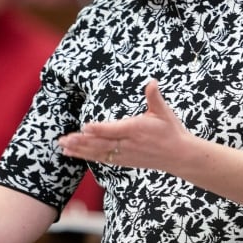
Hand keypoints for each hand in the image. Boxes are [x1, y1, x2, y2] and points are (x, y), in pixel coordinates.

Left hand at [58, 79, 191, 172]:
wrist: (179, 156)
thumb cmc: (170, 131)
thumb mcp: (164, 112)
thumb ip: (154, 97)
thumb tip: (152, 82)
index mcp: (136, 130)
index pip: (114, 130)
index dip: (99, 129)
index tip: (85, 126)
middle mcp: (128, 144)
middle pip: (101, 144)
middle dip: (81, 142)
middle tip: (64, 139)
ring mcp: (125, 154)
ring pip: (98, 153)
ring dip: (80, 150)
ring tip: (63, 146)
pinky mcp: (123, 160)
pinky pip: (102, 159)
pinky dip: (87, 156)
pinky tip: (74, 153)